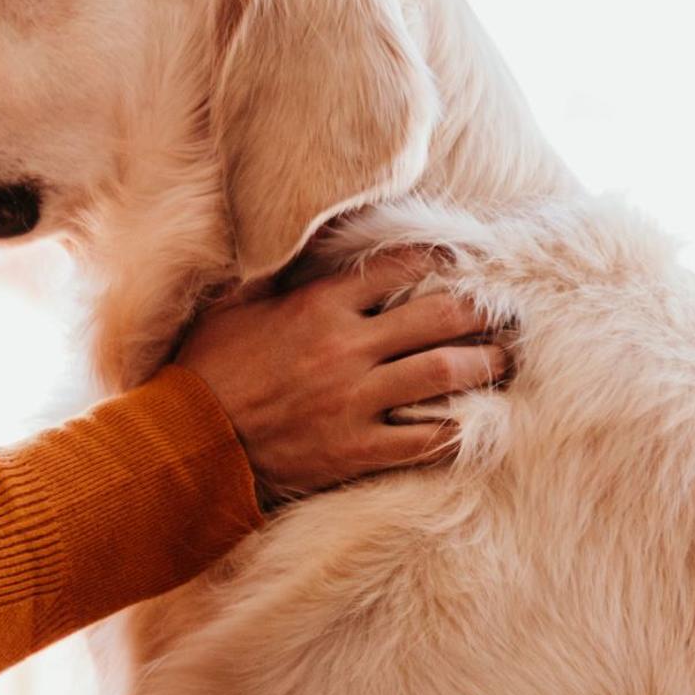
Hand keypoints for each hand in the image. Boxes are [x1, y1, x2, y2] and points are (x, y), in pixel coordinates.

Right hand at [175, 247, 513, 508]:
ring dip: (485, 364)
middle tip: (505, 310)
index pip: (397, 267)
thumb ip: (277, 277)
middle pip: (438, 317)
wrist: (188, 444)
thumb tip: (300, 244)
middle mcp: (346, 349)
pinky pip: (426, 439)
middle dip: (480, 310)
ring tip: (504, 359)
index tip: (462, 256)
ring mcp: (355, 402)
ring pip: (444, 373)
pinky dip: (458, 430)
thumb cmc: (206, 370)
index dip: (438, 256)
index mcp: (318, 306)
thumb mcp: (234, 306)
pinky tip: (477, 423)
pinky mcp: (357, 450)